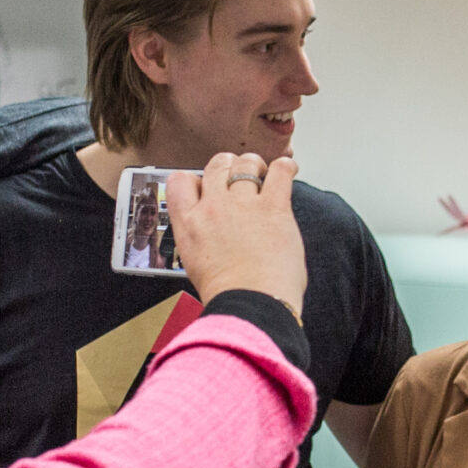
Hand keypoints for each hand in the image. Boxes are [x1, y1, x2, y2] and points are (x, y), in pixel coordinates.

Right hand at [168, 154, 307, 314]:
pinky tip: (288, 170)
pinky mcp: (273, 207)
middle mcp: (213, 208)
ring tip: (264, 175)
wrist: (250, 304)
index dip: (195, 179)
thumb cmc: (228, 294)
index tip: (206, 187)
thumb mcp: (195, 265)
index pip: (179, 180)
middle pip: (215, 165)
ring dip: (255, 166)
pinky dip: (286, 167)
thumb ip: (202, 240)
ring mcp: (243, 204)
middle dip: (227, 166)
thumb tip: (215, 236)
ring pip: (246, 163)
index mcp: (190, 224)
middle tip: (238, 176)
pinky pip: (280, 172)